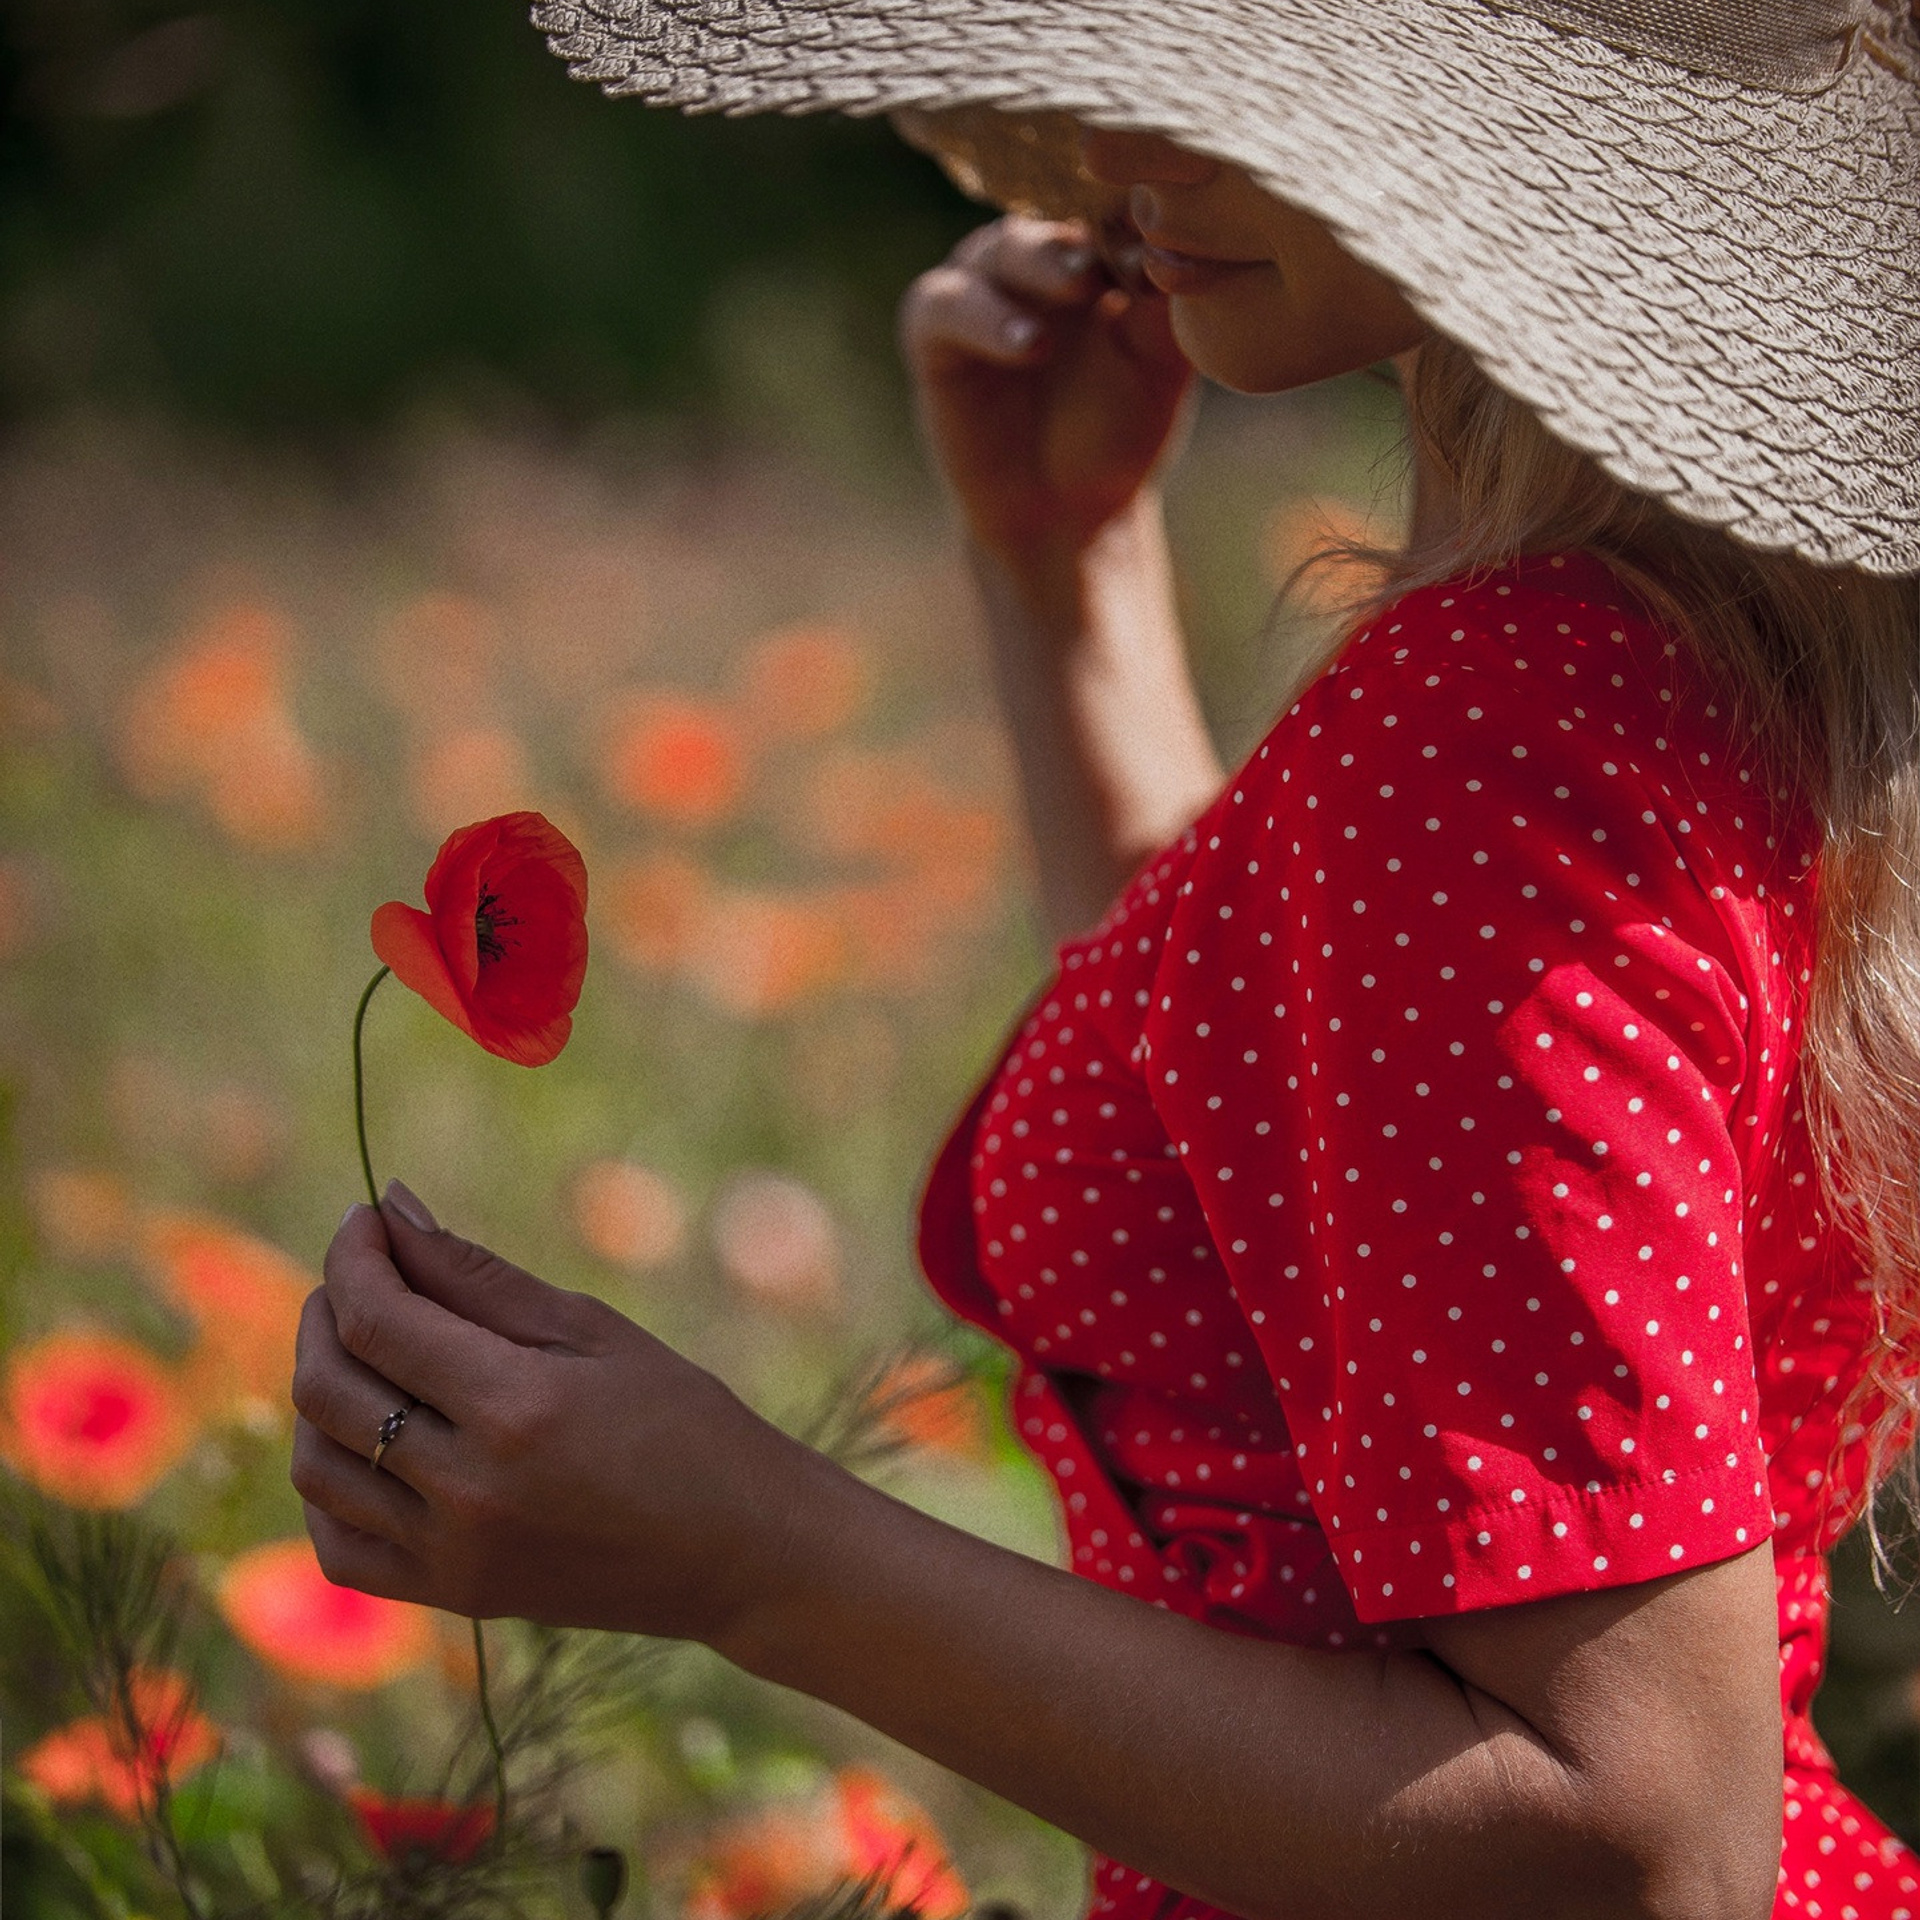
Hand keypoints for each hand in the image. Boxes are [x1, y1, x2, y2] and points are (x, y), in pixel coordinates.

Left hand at [291, 1188, 820, 1638]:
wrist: (741, 1551)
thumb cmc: (685, 1422)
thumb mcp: (594, 1330)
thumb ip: (480, 1276)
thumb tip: (393, 1209)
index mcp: (516, 1407)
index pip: (377, 1320)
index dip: (354, 1258)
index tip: (366, 1219)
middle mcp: (469, 1488)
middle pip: (327, 1389)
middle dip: (327, 1310)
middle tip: (362, 1273)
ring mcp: (454, 1555)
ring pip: (317, 1466)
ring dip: (320, 1391)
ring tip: (366, 1348)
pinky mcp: (454, 1599)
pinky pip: (340, 1545)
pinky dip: (331, 1486)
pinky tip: (370, 1440)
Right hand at [900, 214, 1195, 560]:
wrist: (1063, 511)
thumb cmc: (1119, 429)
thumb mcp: (1159, 366)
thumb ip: (1168, 303)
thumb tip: (1184, 238)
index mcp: (1094, 242)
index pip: (1112, 197)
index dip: (1141, 202)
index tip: (1179, 218)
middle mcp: (1034, 250)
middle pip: (1056, 210)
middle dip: (1092, 224)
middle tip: (1126, 241)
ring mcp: (981, 282)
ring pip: (1004, 249)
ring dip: (1043, 264)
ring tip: (1082, 287)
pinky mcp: (933, 326)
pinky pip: (949, 305)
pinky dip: (986, 319)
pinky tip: (1029, 345)